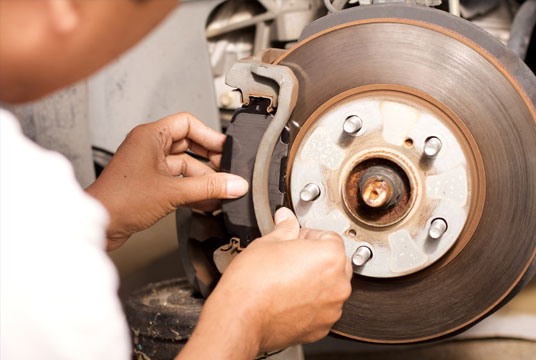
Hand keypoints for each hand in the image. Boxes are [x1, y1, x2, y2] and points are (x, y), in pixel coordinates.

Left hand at [85, 113, 248, 250]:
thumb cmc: (120, 200)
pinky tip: (207, 203)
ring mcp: (149, 166)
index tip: (226, 148)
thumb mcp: (173, 192)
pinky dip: (192, 191)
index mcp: (150, 136)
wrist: (99, 224)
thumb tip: (235, 184)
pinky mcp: (149, 184)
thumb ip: (208, 187)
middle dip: (209, 160)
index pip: (187, 123)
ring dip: (202, 180)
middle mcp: (149, 147)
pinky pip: (177, 181)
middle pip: (188, 145)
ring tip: (221, 192)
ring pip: (184, 166)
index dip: (209, 135)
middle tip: (227, 170)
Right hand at [177, 208, 352, 359]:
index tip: (295, 240)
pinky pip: (321, 309)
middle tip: (290, 259)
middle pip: (335, 263)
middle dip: (316, 259)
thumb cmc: (252, 283)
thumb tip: (286, 219)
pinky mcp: (321, 328)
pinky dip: (309, 304)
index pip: (330, 237)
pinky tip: (288, 298)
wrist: (240, 317)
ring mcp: (331, 309)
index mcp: (330, 257)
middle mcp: (338, 284)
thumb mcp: (268, 243)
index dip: (309, 236)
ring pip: (329, 288)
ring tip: (287, 280)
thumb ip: (285, 228)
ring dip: (314, 282)